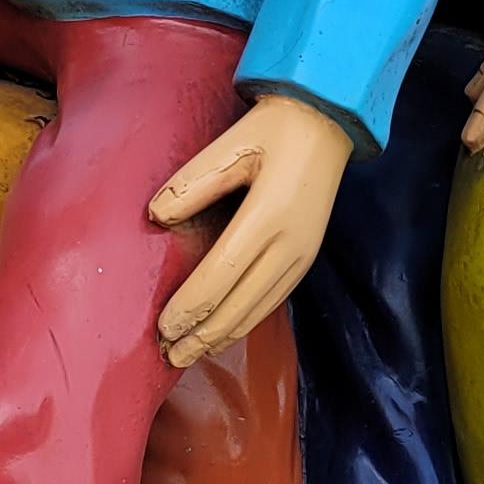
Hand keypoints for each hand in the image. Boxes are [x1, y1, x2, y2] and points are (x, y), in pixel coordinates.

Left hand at [149, 92, 352, 370]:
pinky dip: (245, 322)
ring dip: (223, 337)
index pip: (219, 277)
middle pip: (239, 307)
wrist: (328, 124)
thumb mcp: (229, 144)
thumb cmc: (275, 129)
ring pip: (258, 311)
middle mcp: (288, 246)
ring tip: (191, 354)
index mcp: (266, 217)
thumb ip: (192, 182)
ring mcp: (302, 256)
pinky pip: (273, 301)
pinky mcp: (306, 257)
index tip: (161, 329)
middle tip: (169, 358)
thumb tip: (156, 216)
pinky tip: (225, 332)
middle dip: (202, 337)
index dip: (189, 308)